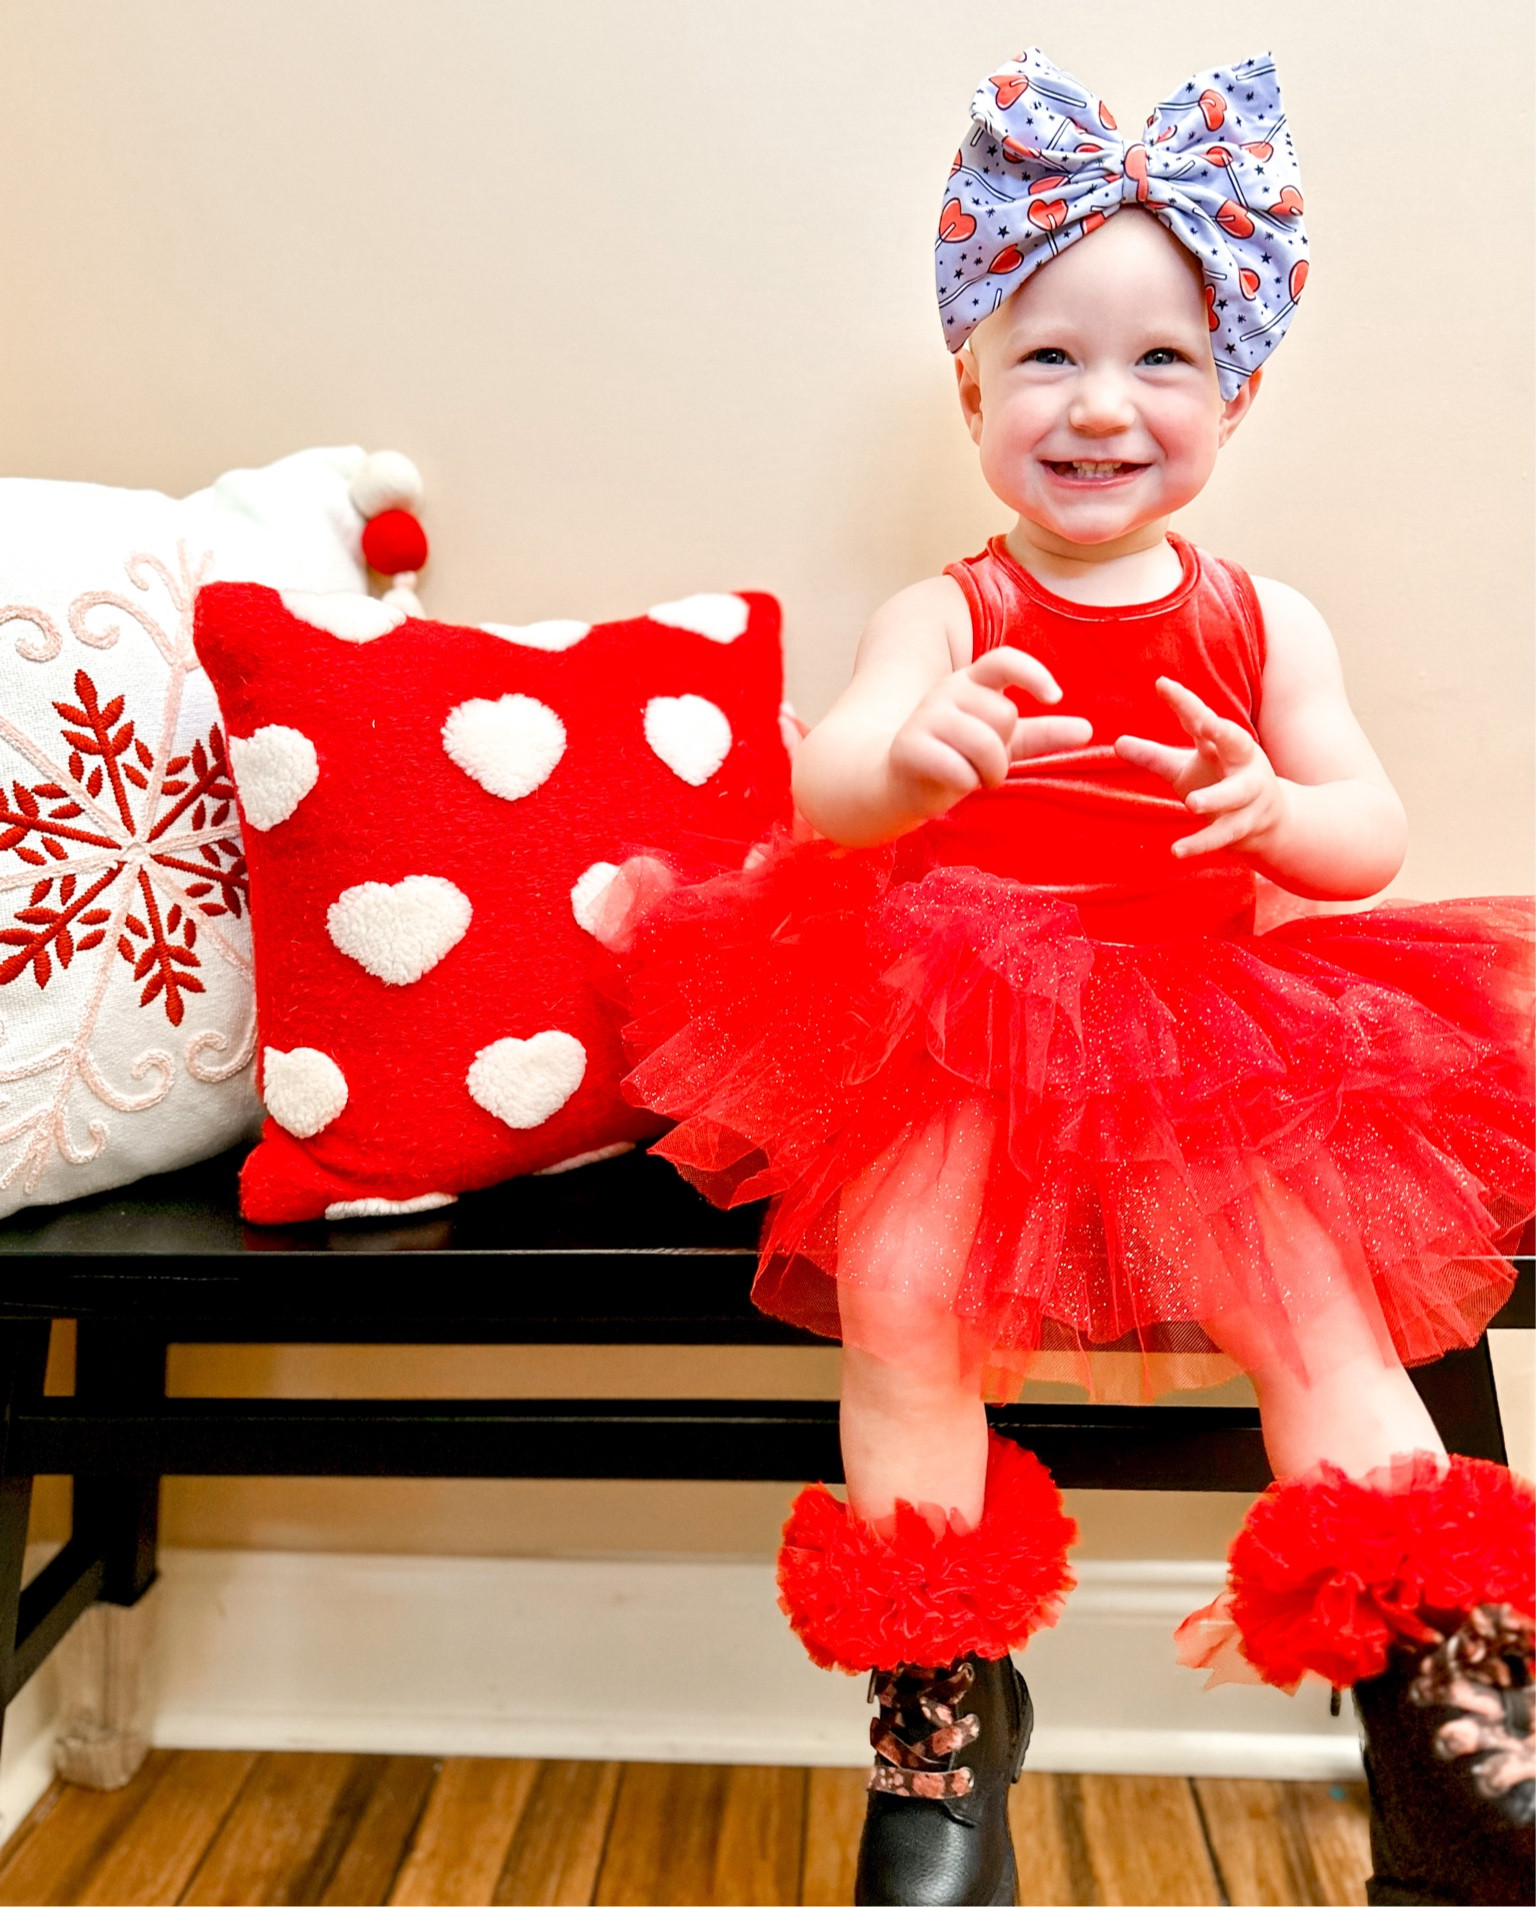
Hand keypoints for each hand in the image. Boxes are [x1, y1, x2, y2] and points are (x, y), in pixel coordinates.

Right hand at [889, 647, 1091, 818]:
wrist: (894, 783)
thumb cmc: (953, 758)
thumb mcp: (1002, 744)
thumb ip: (1042, 735)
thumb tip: (1088, 730)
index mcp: (970, 683)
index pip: (1004, 661)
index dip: (1033, 674)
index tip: (1055, 697)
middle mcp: (947, 692)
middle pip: (1004, 715)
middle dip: (1004, 750)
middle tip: (984, 766)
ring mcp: (926, 717)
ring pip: (985, 743)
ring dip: (989, 772)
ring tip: (975, 777)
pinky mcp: (910, 746)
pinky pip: (958, 768)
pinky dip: (964, 783)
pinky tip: (950, 782)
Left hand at [1115, 676, 1285, 858]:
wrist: (1271, 822)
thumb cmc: (1220, 784)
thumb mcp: (1185, 767)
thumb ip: (1154, 756)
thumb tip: (1116, 742)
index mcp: (1224, 743)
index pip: (1203, 718)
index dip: (1184, 701)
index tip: (1162, 684)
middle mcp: (1242, 763)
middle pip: (1236, 742)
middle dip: (1224, 731)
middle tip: (1205, 724)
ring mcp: (1249, 794)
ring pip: (1234, 794)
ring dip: (1215, 798)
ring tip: (1191, 803)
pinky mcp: (1246, 825)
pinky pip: (1223, 834)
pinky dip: (1200, 843)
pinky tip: (1176, 851)